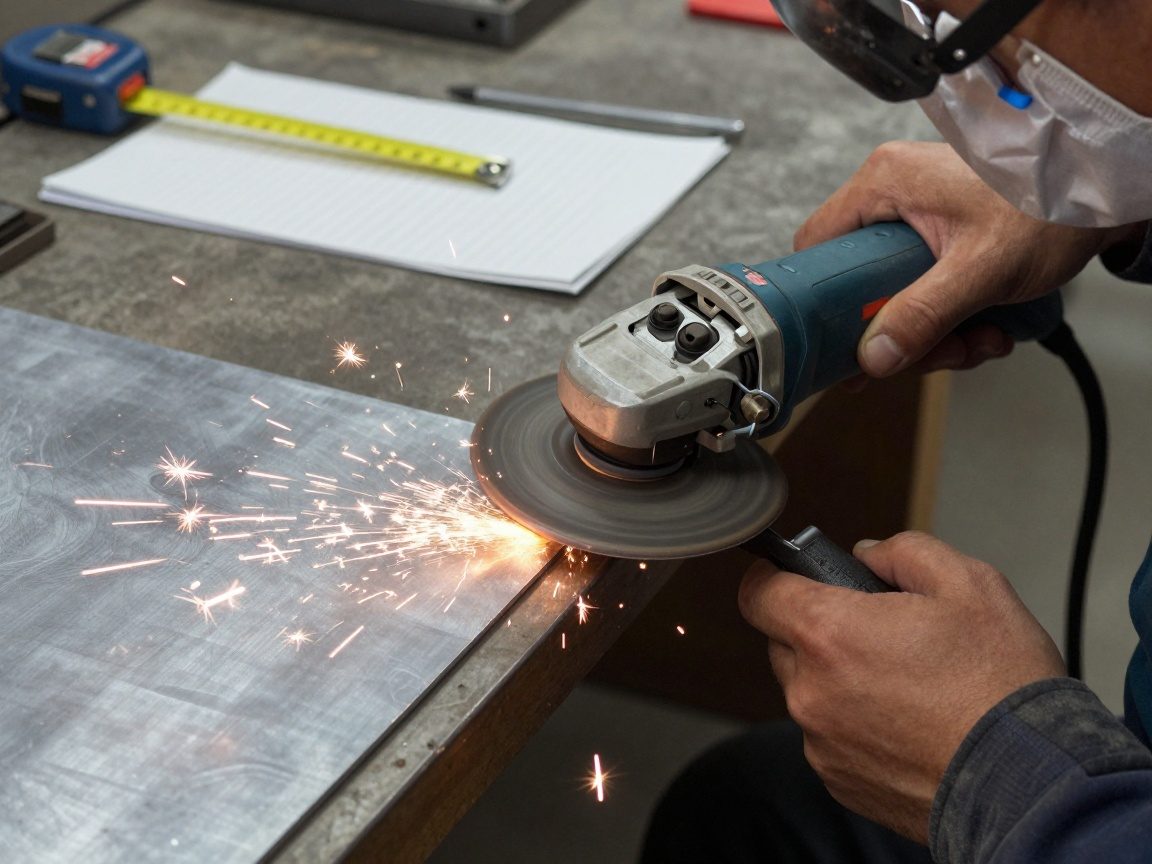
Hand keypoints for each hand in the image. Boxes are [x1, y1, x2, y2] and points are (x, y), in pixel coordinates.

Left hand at [738, 531, 1065, 841]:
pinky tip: (909, 721)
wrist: (1030, 783)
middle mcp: (811, 692)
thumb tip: (868, 554)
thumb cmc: (1001, 687)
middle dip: (821, 629)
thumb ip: (904, 551)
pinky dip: (857, 724)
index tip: (796, 576)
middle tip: (882, 632)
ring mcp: (821, 742)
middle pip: (784, 642)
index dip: (775, 576)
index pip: (757, 593)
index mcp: (829, 634)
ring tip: (908, 683)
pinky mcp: (839, 779)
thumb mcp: (969, 583)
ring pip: (809, 691)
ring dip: (841, 679)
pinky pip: (830, 735)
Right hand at [796, 141, 1141, 376]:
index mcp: (885, 182)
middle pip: (861, 284)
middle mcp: (895, 193)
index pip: (817, 246)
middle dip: (902, 331)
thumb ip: (923, 314)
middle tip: (936, 351)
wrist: (1111, 189)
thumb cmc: (1055, 200)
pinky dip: (955, 318)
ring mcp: (920, 214)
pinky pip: (927, 289)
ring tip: (980, 337)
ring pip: (897, 294)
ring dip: (937, 333)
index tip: (845, 341)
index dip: (824, 300)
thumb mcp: (982, 268)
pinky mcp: (942, 234)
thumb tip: (874, 355)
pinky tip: (989, 324)